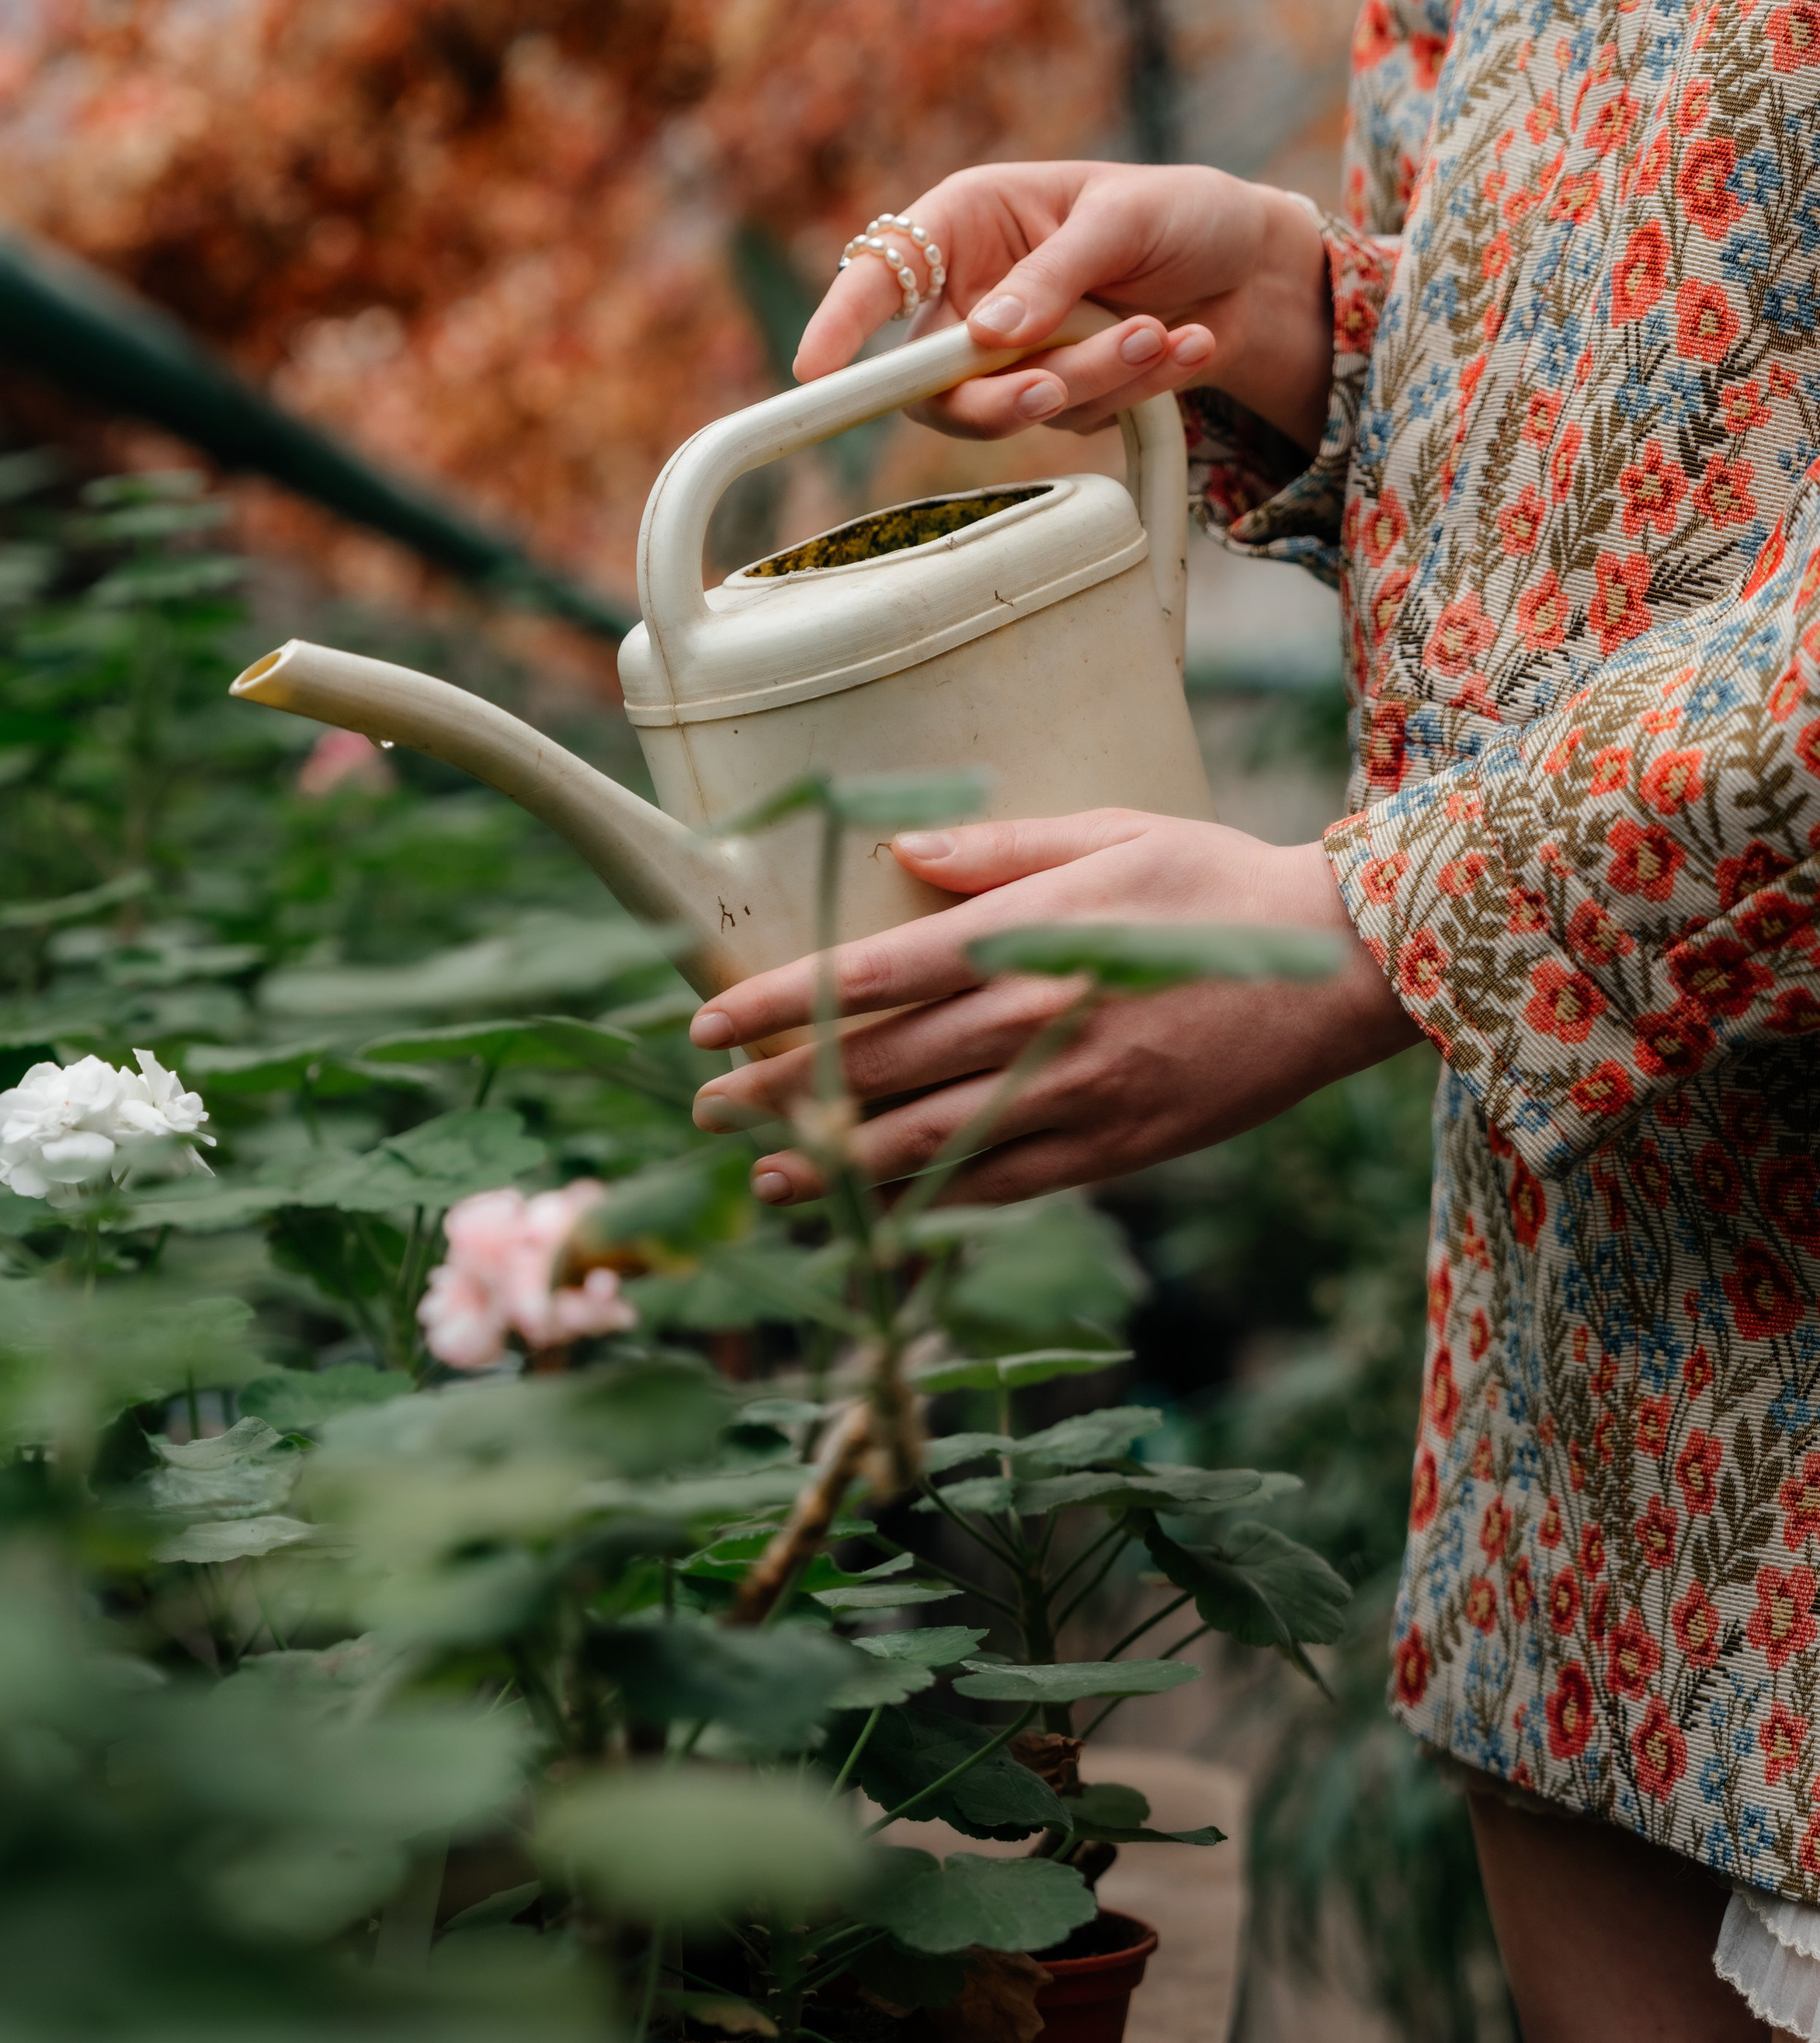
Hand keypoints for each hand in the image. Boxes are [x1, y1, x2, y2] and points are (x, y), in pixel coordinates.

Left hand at [686, 813, 1419, 1205]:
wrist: (1338, 965)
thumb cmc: (1216, 882)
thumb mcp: (1108, 834)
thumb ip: (996, 848)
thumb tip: (900, 853)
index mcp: (1024, 937)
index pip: (866, 977)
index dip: (773, 1006)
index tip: (704, 1026)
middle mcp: (1035, 1021)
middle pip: (875, 1068)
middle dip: (779, 1093)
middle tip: (709, 1110)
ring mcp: (1075, 1095)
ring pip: (926, 1142)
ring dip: (834, 1164)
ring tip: (769, 1178)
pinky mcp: (1114, 1147)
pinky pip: (1001, 1185)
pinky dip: (929, 1199)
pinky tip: (878, 1208)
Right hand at [802, 161, 1330, 451]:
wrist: (1252, 266)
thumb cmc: (1180, 211)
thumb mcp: (1122, 219)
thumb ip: (1053, 275)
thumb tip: (989, 338)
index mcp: (965, 223)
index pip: (881, 275)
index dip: (841, 323)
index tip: (816, 372)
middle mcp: (974, 293)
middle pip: (936, 380)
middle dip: (1001, 394)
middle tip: (1055, 387)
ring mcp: (1015, 352)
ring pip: (1015, 407)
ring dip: (1095, 379)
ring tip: (1164, 333)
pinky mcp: (1062, 392)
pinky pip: (1077, 419)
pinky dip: (1136, 391)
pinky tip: (1189, 345)